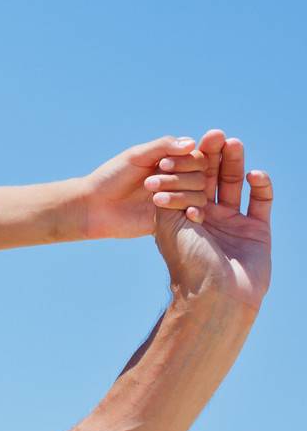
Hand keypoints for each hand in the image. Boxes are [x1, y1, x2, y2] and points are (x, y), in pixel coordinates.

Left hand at [78, 134, 211, 239]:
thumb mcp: (136, 156)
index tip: (161, 165)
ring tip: (153, 198)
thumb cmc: (112, 176)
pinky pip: (193, 216)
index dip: (186, 161)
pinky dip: (192, 212)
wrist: (94, 207)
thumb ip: (163, 146)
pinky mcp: (172, 220)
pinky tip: (185, 213)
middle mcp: (177, 180)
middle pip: (200, 177)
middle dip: (178, 179)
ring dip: (179, 195)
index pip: (197, 158)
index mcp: (171, 162)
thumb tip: (192, 143)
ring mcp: (176, 200)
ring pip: (198, 195)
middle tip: (149, 184)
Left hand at [155, 134, 270, 311]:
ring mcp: (233, 223)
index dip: (187, 163)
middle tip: (214, 134)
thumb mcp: (170, 225)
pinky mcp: (257, 230)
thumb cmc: (188, 262)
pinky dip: (261, 186)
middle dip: (212, 157)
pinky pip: (261, 202)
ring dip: (234, 164)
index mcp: (183, 217)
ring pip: (235, 186)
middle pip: (211, 180)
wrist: (216, 296)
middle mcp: (208, 218)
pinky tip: (255, 173)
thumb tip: (168, 165)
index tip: (186, 144)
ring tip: (234, 143)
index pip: (185, 182)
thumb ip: (171, 195)